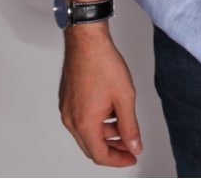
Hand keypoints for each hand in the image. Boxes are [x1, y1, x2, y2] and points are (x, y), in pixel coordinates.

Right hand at [59, 25, 142, 166]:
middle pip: (91, 146)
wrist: (87, 40)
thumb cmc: (102, 63)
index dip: (118, 160)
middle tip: (129, 145)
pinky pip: (81, 118)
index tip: (131, 156)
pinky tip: (110, 110)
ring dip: (105, 133)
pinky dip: (96, 120)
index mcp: (84, 123)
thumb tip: (134, 146)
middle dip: (112, 148)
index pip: (100, 155)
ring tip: (123, 124)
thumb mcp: (124, 97)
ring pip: (86, 132)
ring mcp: (66, 108)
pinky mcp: (67, 98)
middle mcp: (71, 119)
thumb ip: (130, 126)